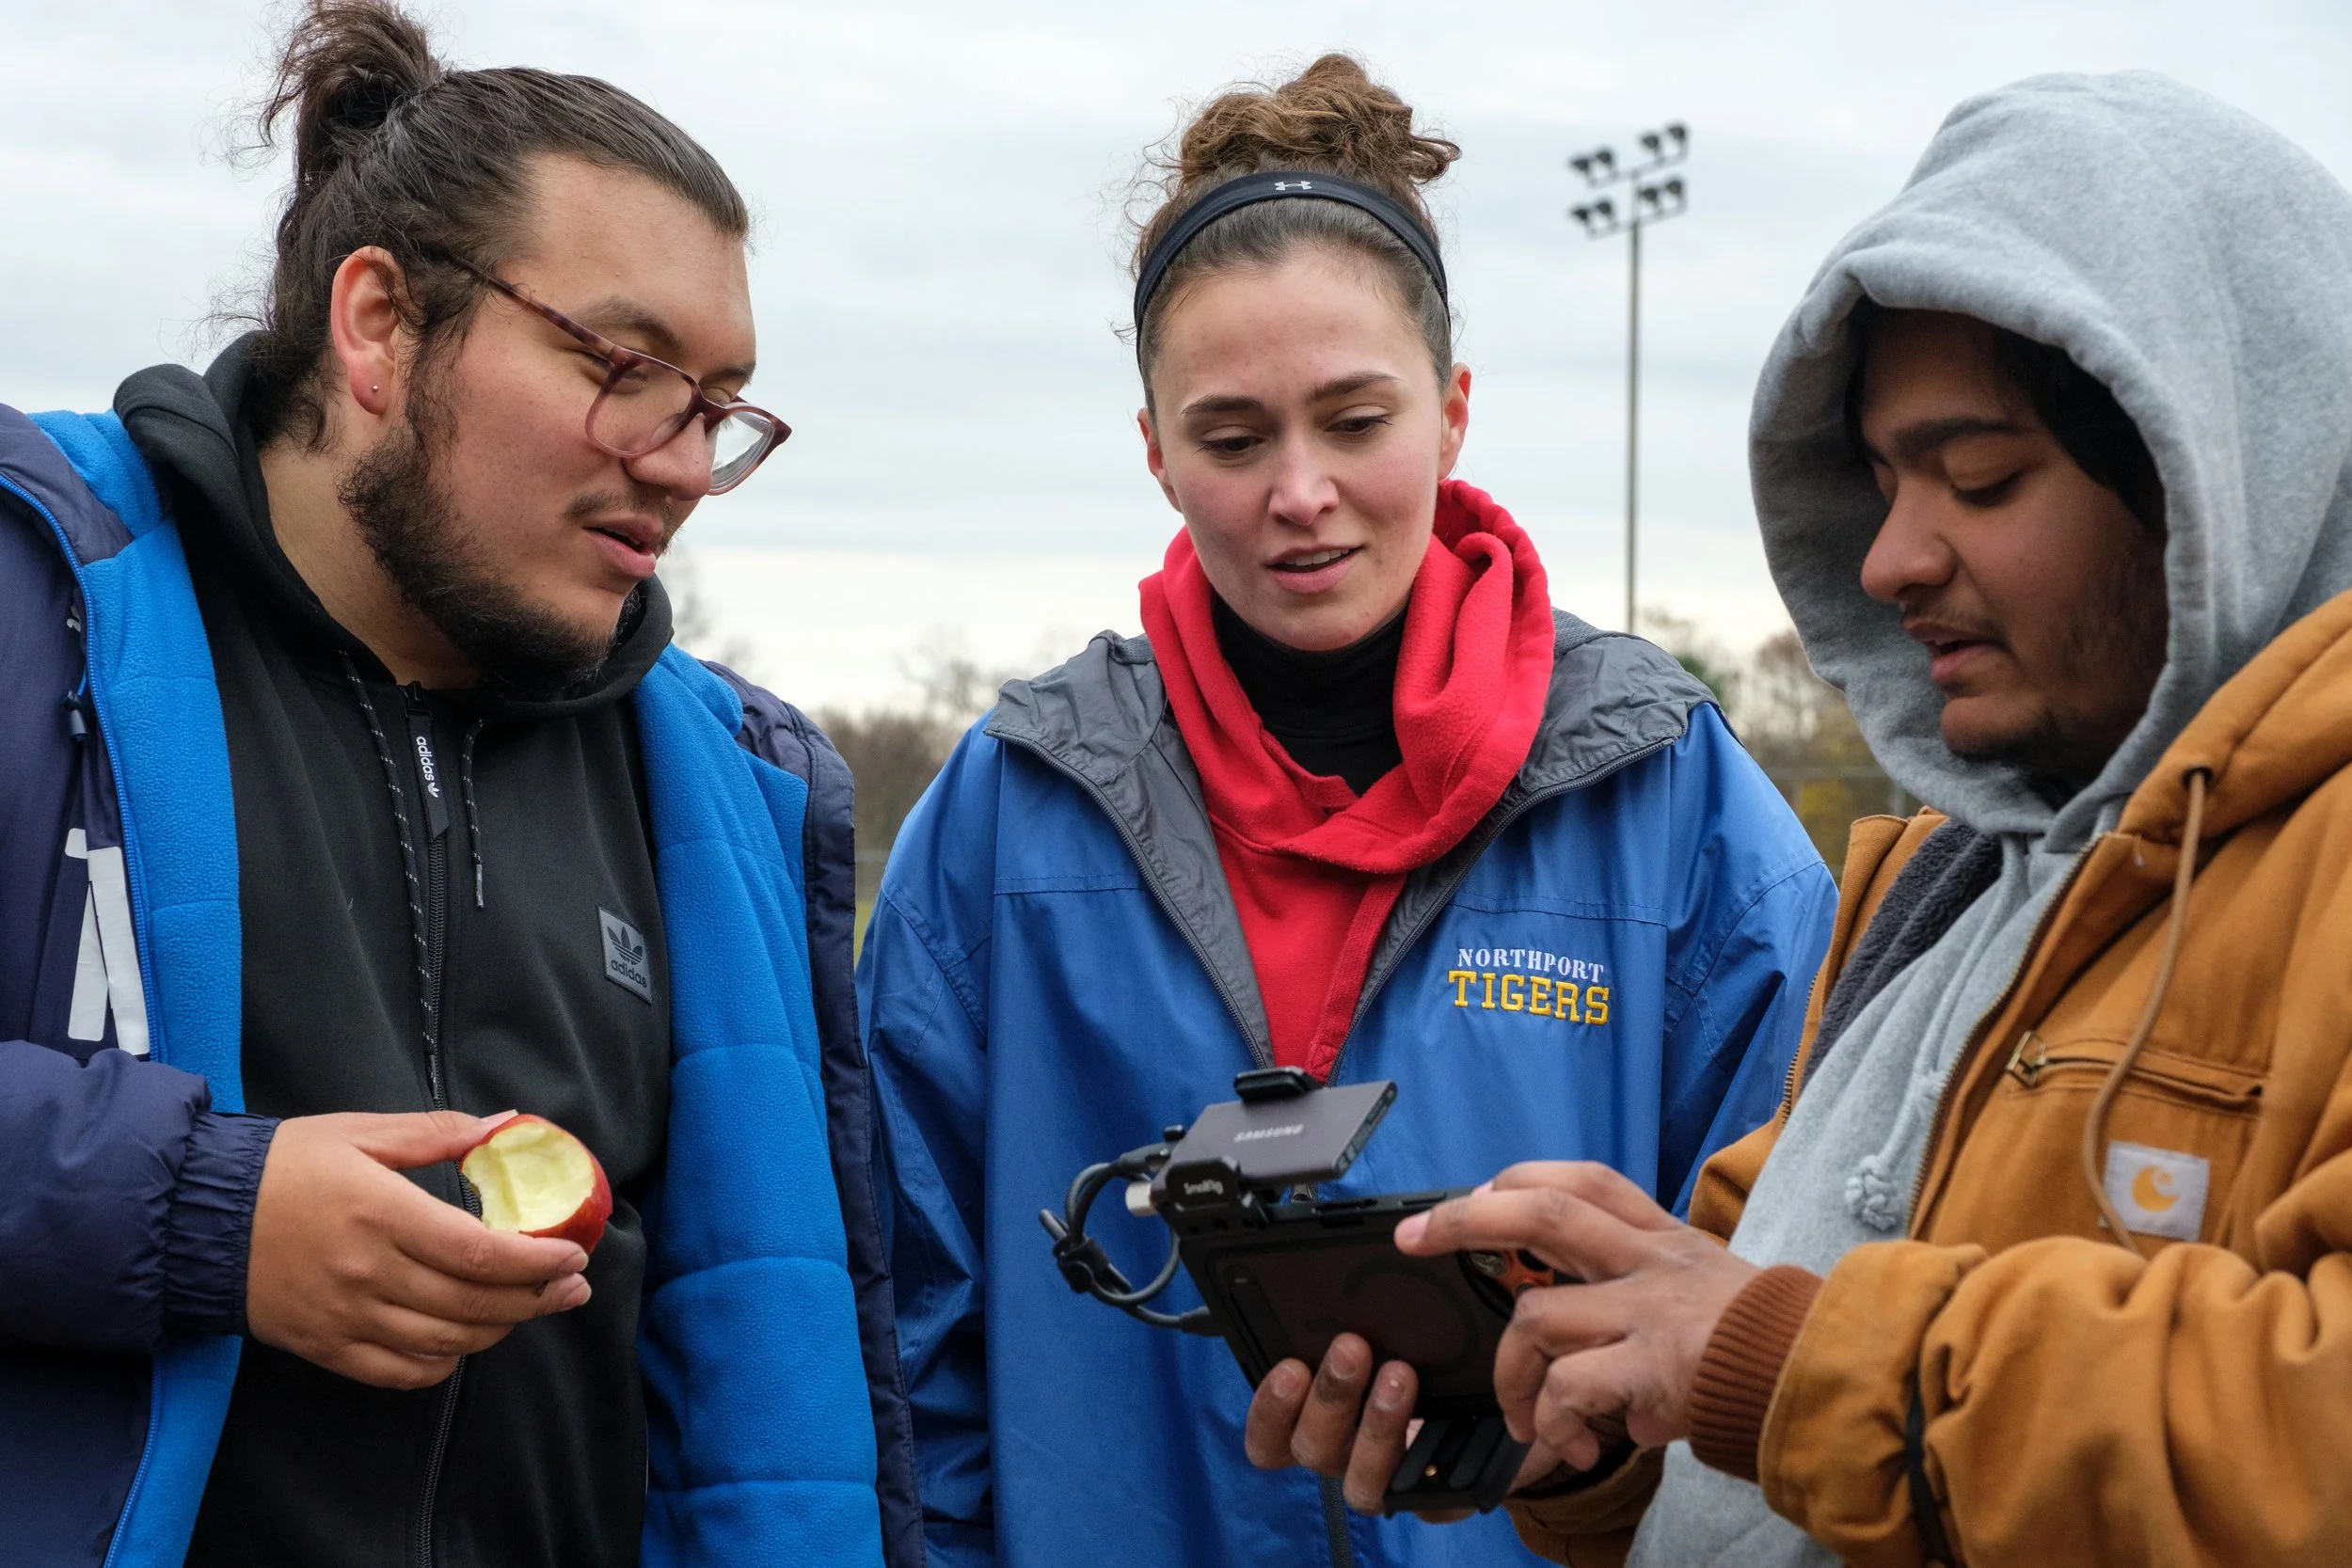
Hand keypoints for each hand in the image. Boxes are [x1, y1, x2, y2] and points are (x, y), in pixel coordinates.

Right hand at [246, 1110, 592, 1389]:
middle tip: (574, 1286)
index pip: (479, 1253)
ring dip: (501, 1329)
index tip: (572, 1255)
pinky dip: (445, 1361)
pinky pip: (401, 1372)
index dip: (536, 1262)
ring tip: (533, 1307)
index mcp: (381, 1213)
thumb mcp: (358, 1132)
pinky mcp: (325, 1347)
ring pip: (446, 1342)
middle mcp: (367, 1273)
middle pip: (473, 1303)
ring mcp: (346, 1317)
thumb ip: (435, 1132)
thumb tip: (504, 1124)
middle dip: (537, 1299)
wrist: (193, 1216)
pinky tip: (467, 1339)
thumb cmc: (282, 1166)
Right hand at [1244, 1333, 1560, 1517]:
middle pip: (1310, 1449)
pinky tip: (1442, 1422)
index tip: (1288, 1366)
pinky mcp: (1429, 1497)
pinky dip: (1425, 1460)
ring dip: (1375, 1425)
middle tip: (1353, 1347)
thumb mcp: (1386, 1328)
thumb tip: (1360, 1264)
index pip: (1269, 1435)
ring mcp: (1384, 1479)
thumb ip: (1360, 1313)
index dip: (1269, 1408)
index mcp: (1314, 1418)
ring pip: (1358, 1480)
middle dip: (1329, 1396)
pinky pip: (1417, 1499)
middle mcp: (1342, 1454)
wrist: (1490, 1403)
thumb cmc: (1419, 1354)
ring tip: (1401, 1375)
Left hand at [1395, 1162, 1757, 1468]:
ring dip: (1511, 1375)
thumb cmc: (1766, 1346)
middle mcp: (1652, 1262)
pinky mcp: (1653, 1368)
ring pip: (1536, 1317)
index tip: (1477, 1193)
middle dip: (1465, 1220)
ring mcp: (1650, 1312)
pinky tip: (1569, 1444)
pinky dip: (1553, 1420)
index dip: (1520, 1179)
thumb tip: (1569, 1320)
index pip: (1585, 1181)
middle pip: (1542, 1215)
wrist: (1826, 1383)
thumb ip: (1641, 1290)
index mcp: (1664, 1239)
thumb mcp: (1707, 1289)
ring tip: (1524, 1416)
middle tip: (1415, 1238)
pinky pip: (1568, 1388)